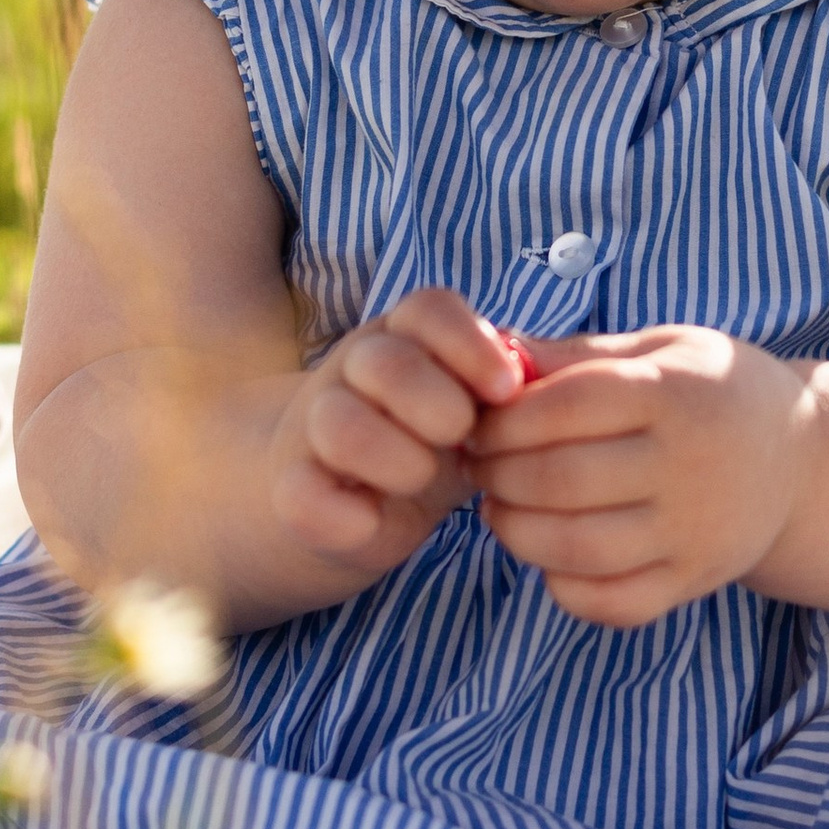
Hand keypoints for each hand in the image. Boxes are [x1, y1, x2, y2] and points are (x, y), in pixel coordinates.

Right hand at [269, 289, 526, 579]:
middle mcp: (353, 370)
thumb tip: (536, 375)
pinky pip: (300, 496)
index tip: (506, 390)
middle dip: (436, 404)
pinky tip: (373, 520)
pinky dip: (346, 515)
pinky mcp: (292, 491)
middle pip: (381, 360)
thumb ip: (505, 386)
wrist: (350, 498)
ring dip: (394, 457)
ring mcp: (314, 428)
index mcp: (404, 337)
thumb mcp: (473, 406)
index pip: (427, 308)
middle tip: (462, 440)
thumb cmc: (432, 442)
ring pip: (337, 423)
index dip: (468, 344)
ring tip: (420, 479)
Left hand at [465, 325, 813, 626]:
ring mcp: (696, 532)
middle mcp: (689, 466)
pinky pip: (614, 603)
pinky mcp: (696, 581)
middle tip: (478, 465)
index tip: (479, 421)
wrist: (802, 461)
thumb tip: (494, 345)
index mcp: (676, 393)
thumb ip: (578, 354)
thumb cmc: (711, 392)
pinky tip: (548, 556)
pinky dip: (564, 587)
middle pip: (563, 480)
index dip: (505, 418)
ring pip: (579, 549)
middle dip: (497, 474)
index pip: (569, 406)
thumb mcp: (660, 348)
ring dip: (516, 533)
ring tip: (498, 509)